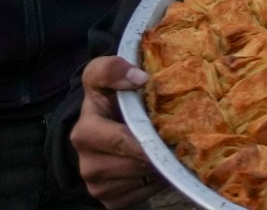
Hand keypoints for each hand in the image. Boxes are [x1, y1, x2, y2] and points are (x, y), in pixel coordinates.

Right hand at [72, 56, 157, 206]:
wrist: (102, 128)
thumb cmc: (106, 99)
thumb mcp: (101, 77)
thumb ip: (112, 69)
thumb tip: (140, 78)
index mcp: (85, 133)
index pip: (121, 140)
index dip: (148, 138)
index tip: (170, 130)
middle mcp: (88, 165)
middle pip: (137, 162)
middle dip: (160, 151)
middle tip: (181, 138)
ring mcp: (98, 187)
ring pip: (144, 179)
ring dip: (162, 165)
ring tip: (171, 148)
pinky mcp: (112, 201)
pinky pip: (144, 194)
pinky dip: (158, 180)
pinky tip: (160, 164)